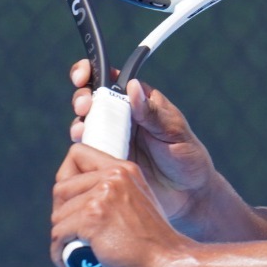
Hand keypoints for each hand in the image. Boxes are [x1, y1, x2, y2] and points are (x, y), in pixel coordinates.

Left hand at [50, 142, 188, 266]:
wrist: (170, 264)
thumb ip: (113, 194)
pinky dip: (60, 255)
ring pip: (58, 216)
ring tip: (75, 254)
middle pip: (61, 188)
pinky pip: (59, 235)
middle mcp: (113, 177)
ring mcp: (102, 197)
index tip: (71, 205)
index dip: (66, 179)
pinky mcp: (92, 219)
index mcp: (124, 169)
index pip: (77, 154)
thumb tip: (72, 201)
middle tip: (72, 236)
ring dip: (61, 240)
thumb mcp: (136, 205)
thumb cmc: (153, 245)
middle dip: (61, 215)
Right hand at [69, 60, 215, 229]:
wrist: (187, 195)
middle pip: (91, 98)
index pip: (111, 78)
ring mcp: (112, 137)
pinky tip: (83, 146)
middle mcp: (122, 116)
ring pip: (85, 123)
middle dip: (82, 98)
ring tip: (82, 130)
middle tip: (85, 106)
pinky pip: (86, 149)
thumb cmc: (187, 157)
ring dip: (78, 122)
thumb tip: (132, 86)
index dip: (91, 71)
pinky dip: (80, 146)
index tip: (84, 76)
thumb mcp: (174, 132)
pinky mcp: (105, 159)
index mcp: (140, 100)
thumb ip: (152, 113)